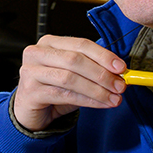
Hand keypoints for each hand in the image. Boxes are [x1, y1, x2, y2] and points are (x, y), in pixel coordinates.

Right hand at [12, 35, 126, 131]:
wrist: (30, 110)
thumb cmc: (53, 89)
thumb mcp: (74, 75)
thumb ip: (92, 70)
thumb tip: (120, 73)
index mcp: (49, 42)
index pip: (80, 44)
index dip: (103, 55)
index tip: (122, 67)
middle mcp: (36, 53)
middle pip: (75, 60)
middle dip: (101, 74)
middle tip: (120, 85)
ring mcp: (30, 72)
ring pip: (70, 79)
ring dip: (96, 90)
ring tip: (113, 98)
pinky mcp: (30, 92)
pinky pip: (64, 95)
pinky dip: (86, 100)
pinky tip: (100, 103)